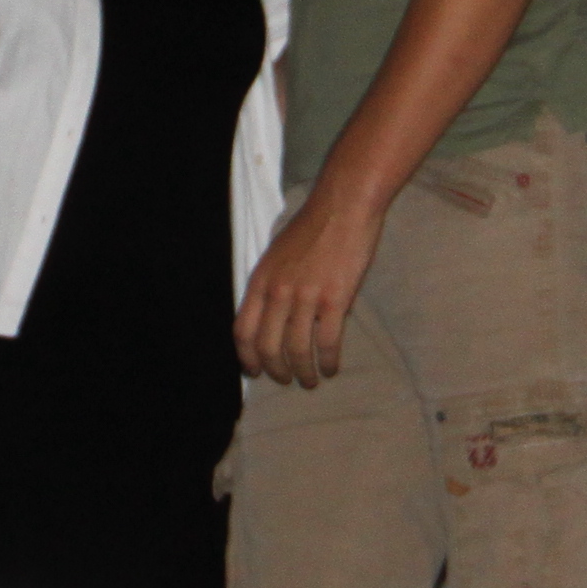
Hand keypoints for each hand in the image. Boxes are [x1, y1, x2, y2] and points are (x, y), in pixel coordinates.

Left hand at [234, 189, 383, 386]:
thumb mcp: (276, 254)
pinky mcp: (335, 300)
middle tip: (287, 380)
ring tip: (311, 381)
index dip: (246, 357)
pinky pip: (327, 342)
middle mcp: (278, 292)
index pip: (243, 330)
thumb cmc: (311, 226)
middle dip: (276, 371)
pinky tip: (332, 367)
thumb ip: (271, 285)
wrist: (343, 206)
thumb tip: (271, 317)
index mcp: (260, 280)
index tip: (255, 371)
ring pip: (297, 350)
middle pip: (268, 347)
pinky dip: (328, 361)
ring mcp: (306, 297)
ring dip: (303, 372)